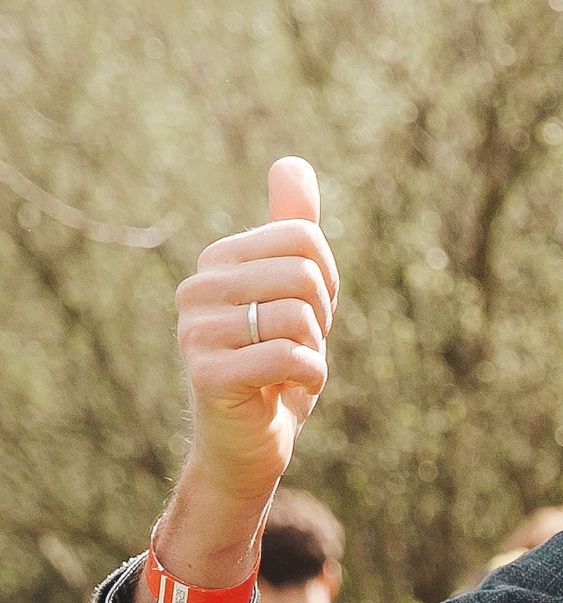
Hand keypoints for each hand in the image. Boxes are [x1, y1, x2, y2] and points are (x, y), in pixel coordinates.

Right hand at [137, 158, 338, 602]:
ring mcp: (195, 332)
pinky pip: (290, 357)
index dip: (327, 284)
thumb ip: (293, 227)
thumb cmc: (277, 362)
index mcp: (217, 261)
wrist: (253, 439)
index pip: (306, 240)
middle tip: (295, 347)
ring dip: (313, 353)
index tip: (305, 315)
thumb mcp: (296, 290)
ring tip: (284, 370)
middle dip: (321, 319)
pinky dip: (309, 378)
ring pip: (299, 317)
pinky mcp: (207, 375)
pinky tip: (287, 392)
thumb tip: (292, 163)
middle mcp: (197, 289)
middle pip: (304, 274)